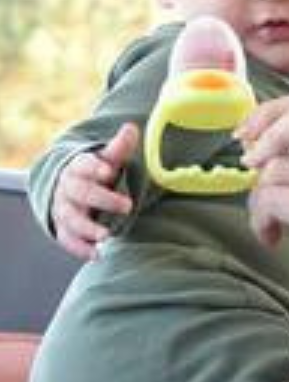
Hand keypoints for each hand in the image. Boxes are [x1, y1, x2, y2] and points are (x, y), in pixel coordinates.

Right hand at [50, 123, 138, 258]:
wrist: (73, 187)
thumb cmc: (97, 172)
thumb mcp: (108, 158)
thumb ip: (120, 147)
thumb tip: (132, 128)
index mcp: (79, 167)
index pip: (83, 165)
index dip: (94, 168)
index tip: (109, 171)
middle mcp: (68, 188)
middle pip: (80, 193)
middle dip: (102, 199)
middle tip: (127, 205)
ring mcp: (64, 209)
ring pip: (70, 218)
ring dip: (87, 228)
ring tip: (107, 235)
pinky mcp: (64, 228)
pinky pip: (67, 239)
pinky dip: (80, 248)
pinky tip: (97, 254)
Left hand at [239, 90, 288, 381]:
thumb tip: (256, 138)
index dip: (273, 113)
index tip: (248, 138)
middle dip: (265, 131)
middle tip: (248, 161)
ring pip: (274, 169)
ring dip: (258, 200)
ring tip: (273, 224)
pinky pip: (272, 199)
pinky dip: (262, 221)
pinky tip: (274, 239)